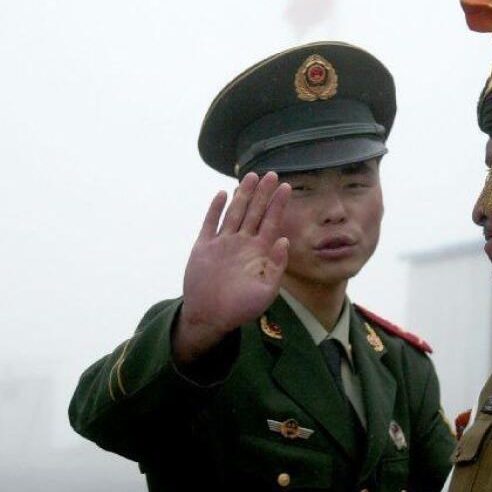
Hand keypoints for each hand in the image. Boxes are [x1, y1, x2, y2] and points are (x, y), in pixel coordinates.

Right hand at [173, 172, 290, 362]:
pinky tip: (223, 194)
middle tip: (272, 174)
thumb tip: (284, 240)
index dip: (278, 204)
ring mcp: (223, 243)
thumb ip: (276, 265)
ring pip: (235, 212)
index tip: (287, 187)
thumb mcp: (266, 291)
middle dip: (263, 193)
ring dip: (243, 195)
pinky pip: (210, 223)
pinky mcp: (204, 247)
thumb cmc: (241, 308)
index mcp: (259, 253)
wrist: (210, 317)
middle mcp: (242, 243)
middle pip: (255, 212)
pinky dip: (216, 209)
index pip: (271, 222)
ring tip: (251, 176)